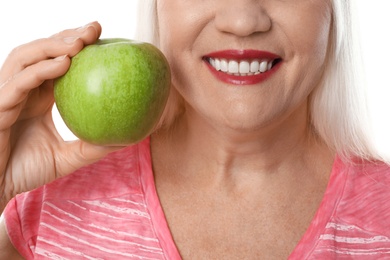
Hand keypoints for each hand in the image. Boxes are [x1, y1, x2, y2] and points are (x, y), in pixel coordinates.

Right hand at [0, 22, 121, 210]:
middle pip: (42, 51)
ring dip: (52, 46)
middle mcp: (23, 89)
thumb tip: (128, 138)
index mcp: (38, 97)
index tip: (102, 37)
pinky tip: (63, 64)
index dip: (76, 46)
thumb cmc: (26, 171)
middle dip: (67, 36)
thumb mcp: (67, 157)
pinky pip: (18, 83)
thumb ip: (92, 147)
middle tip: (95, 29)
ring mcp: (8, 94)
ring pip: (26, 57)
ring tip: (80, 42)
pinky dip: (40, 70)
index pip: (57, 62)